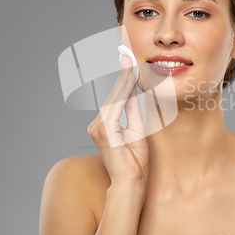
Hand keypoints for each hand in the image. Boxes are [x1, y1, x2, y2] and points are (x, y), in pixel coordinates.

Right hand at [88, 55, 148, 190]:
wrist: (131, 184)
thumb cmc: (135, 162)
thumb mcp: (137, 131)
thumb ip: (133, 112)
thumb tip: (134, 93)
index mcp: (105, 125)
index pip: (115, 97)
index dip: (122, 78)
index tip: (128, 59)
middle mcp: (97, 124)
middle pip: (113, 93)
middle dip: (121, 71)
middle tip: (126, 50)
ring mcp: (98, 127)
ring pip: (114, 96)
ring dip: (123, 77)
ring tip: (129, 58)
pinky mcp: (104, 131)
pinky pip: (115, 105)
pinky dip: (123, 90)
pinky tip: (129, 76)